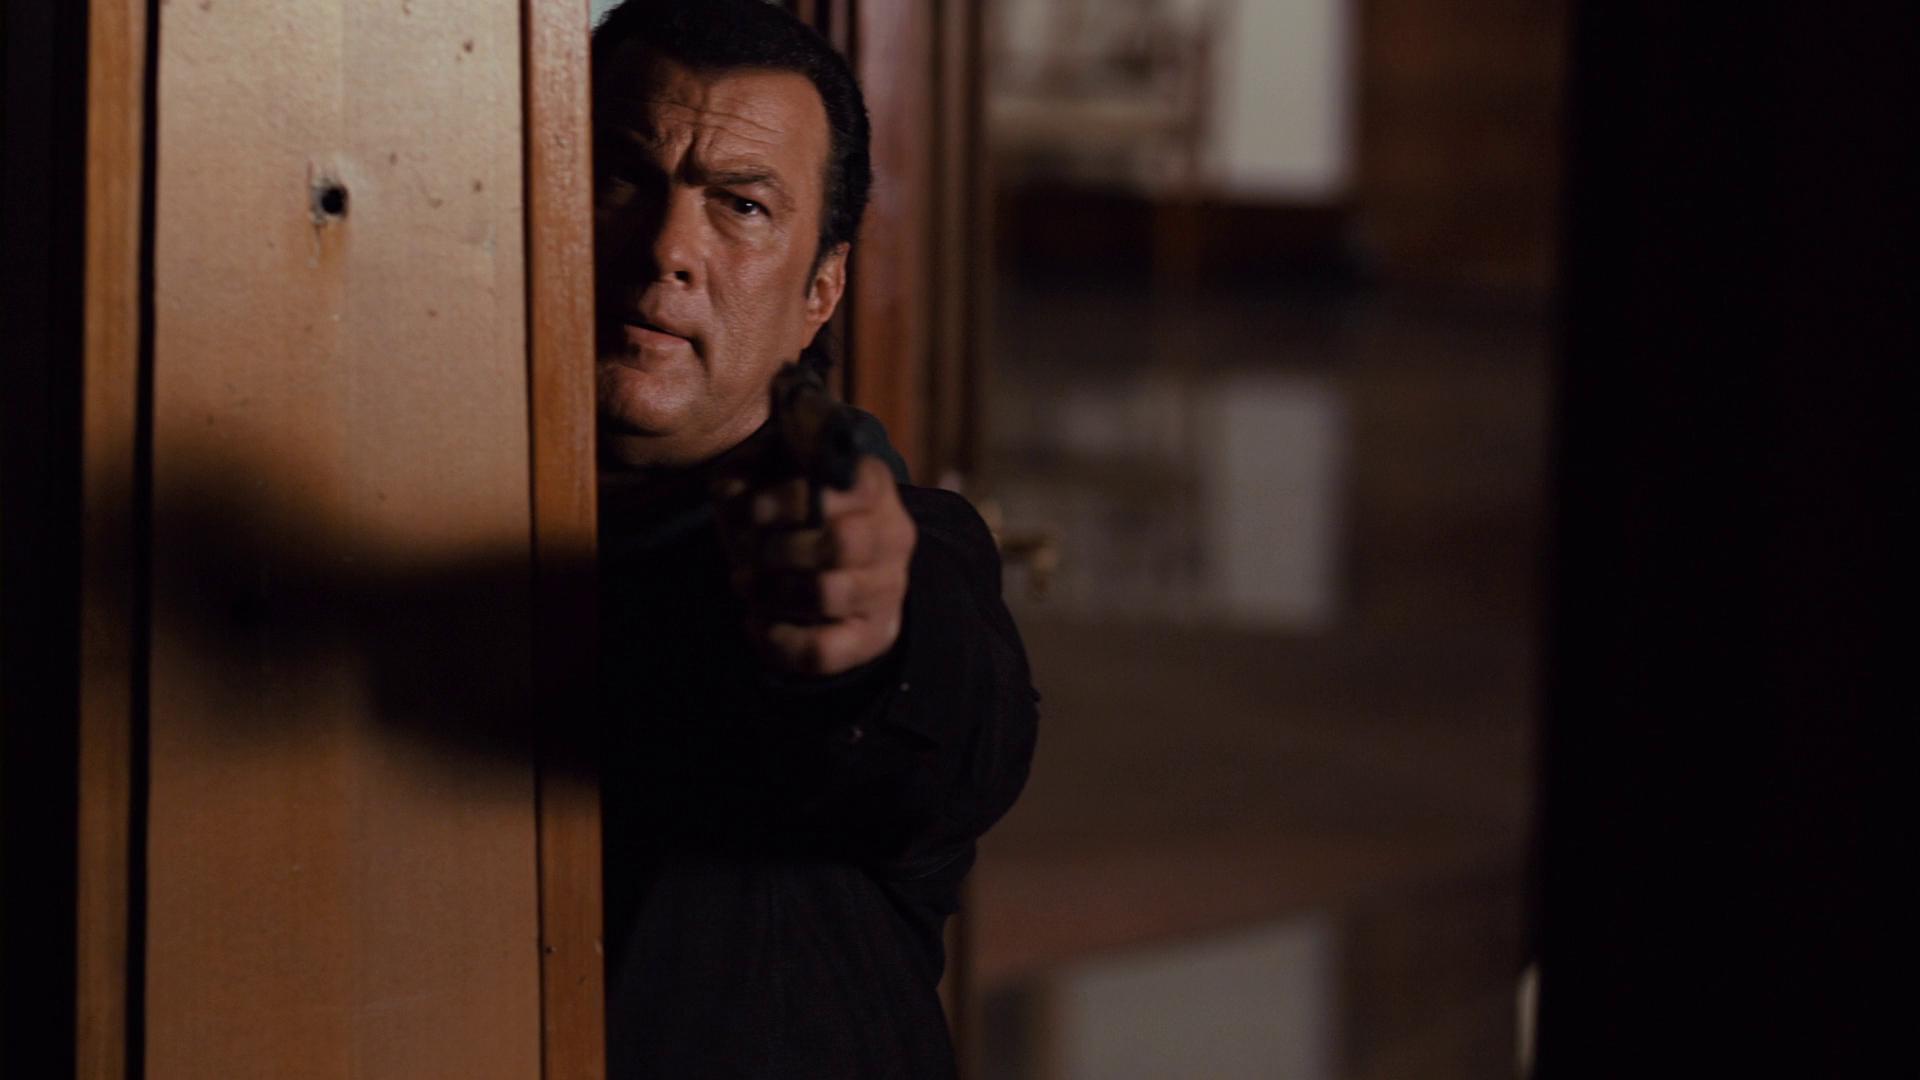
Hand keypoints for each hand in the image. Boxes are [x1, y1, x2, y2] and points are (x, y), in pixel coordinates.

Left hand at [718, 456, 915, 676]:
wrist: (827, 559)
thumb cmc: (789, 510)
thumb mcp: (764, 473)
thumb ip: (748, 471)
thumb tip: (738, 500)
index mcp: (873, 485)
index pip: (851, 488)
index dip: (795, 501)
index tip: (756, 510)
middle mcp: (892, 536)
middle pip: (842, 543)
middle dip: (779, 549)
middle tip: (748, 550)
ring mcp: (888, 589)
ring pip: (828, 595)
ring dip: (771, 591)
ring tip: (745, 582)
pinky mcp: (873, 636)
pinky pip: (824, 650)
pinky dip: (780, 641)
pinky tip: (757, 623)